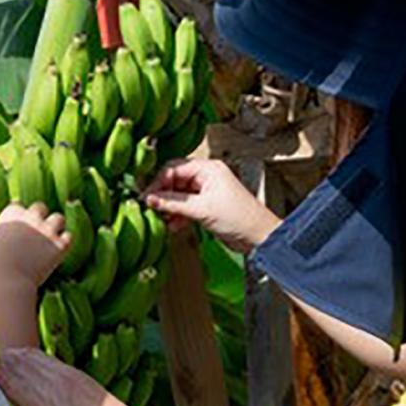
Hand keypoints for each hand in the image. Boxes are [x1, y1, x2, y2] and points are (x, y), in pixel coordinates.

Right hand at [0, 203, 68, 287]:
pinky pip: (68, 236)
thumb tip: (5, 228)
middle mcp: (31, 217)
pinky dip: (64, 241)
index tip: (18, 225)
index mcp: (12, 213)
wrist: (9, 280)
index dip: (18, 215)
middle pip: (40, 207)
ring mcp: (47, 230)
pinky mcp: (59, 245)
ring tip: (50, 237)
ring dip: (55, 226)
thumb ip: (0, 229)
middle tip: (35, 230)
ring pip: (58, 218)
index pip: (18, 205)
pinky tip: (57, 249)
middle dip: (38, 217)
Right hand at [142, 158, 280, 253]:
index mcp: (208, 168)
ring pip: (179, 194)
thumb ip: (172, 203)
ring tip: (161, 218)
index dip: (157, 182)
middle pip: (175, 180)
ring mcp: (207, 191)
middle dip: (162, 194)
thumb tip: (149, 199)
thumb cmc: (239, 218)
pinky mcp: (208, 206)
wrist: (259, 237)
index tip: (145, 197)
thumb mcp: (201, 210)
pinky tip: (173, 225)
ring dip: (169, 207)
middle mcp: (207, 176)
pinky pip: (186, 206)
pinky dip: (178, 214)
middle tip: (150, 207)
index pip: (174, 168)